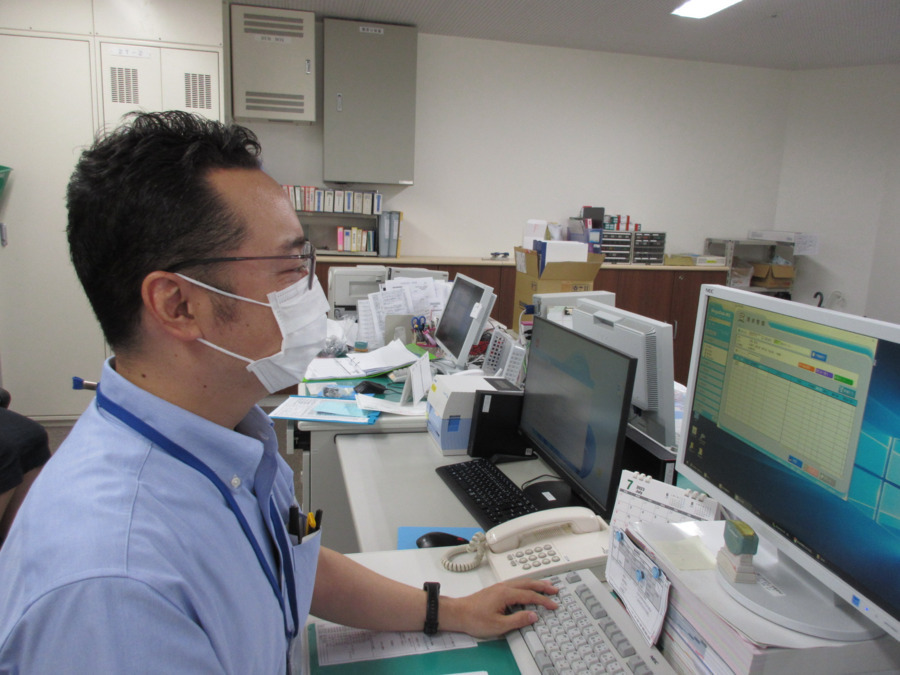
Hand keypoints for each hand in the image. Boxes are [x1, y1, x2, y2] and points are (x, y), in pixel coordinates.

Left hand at [442, 578, 558, 638]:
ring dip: (534, 583)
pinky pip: (515, 584)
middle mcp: (503, 587)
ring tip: (545, 586)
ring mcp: (499, 587)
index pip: (530, 596)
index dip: (543, 601)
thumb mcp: (498, 625)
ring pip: (521, 582)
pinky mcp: (495, 590)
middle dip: (542, 586)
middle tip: (555, 589)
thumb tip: (533, 616)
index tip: (553, 605)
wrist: (458, 613)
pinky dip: (526, 585)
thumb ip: (517, 620)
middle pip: (527, 583)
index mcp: (506, 594)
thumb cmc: (475, 619)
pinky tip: (526, 589)